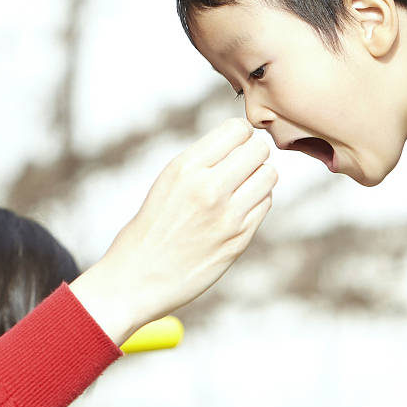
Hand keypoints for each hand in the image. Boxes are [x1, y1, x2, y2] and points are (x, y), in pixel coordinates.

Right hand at [69, 117, 277, 342]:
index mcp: (185, 167)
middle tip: (240, 168)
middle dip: (253, 155)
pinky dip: (257, 202)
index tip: (232, 148)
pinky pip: (265, 203)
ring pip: (269, 175)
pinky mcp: (239, 238)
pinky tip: (237, 210)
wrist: (137, 277)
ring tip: (241, 188)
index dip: (239, 136)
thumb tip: (241, 143)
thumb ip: (202, 162)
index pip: (237, 129)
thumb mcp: (167, 182)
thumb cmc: (150, 227)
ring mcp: (227, 214)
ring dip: (259, 178)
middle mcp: (208, 187)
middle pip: (259, 150)